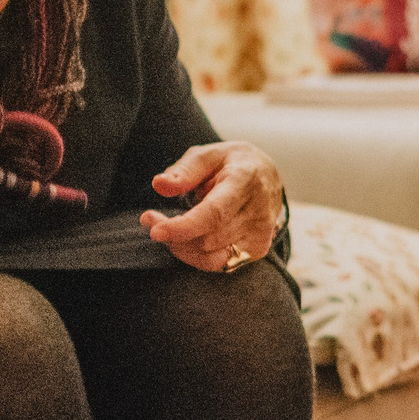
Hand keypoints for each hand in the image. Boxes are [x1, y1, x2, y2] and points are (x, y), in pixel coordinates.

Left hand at [141, 141, 284, 272]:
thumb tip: (159, 185)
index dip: (184, 227)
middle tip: (149, 219)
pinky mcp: (258, 250)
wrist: (269, 176)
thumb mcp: (209, 155)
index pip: (215, 213)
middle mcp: (258, 212)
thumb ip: (185, 171)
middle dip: (173, 234)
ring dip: (180, 246)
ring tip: (164, 228)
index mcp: (245, 181)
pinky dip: (194, 256)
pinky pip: (219, 264)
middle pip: (208, 239)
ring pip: (211, 257)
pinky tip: (184, 240)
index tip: (155, 230)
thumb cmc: (233, 164)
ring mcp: (260, 235)